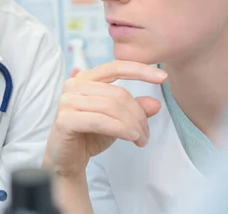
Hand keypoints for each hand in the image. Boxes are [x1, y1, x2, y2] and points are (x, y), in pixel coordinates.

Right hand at [43, 60, 166, 177]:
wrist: (68, 160)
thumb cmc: (90, 135)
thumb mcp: (117, 120)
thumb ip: (134, 109)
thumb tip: (155, 103)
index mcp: (85, 79)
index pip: (114, 67)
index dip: (139, 70)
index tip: (163, 77)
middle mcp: (73, 86)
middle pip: (117, 93)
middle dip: (138, 114)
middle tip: (146, 134)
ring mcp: (67, 101)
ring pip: (111, 107)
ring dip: (132, 125)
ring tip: (141, 139)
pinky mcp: (65, 120)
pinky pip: (100, 120)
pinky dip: (119, 128)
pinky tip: (131, 137)